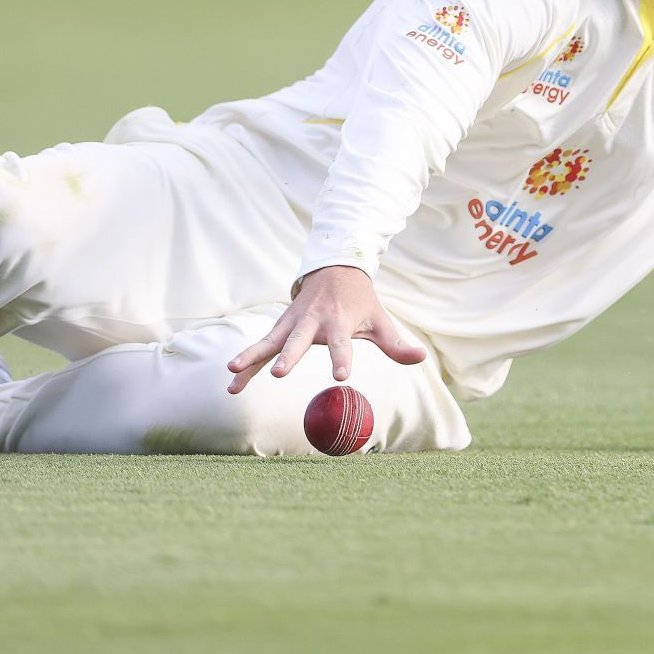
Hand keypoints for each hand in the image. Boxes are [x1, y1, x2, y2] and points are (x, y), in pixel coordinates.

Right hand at [225, 265, 425, 393]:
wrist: (332, 270)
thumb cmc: (359, 301)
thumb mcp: (380, 319)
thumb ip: (396, 344)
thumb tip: (422, 358)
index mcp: (338, 322)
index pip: (342, 344)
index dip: (342, 359)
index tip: (341, 377)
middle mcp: (311, 322)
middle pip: (298, 341)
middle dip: (288, 356)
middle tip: (279, 373)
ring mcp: (291, 324)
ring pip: (268, 342)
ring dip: (251, 358)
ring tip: (232, 374)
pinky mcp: (280, 328)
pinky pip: (261, 347)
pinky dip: (247, 362)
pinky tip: (231, 383)